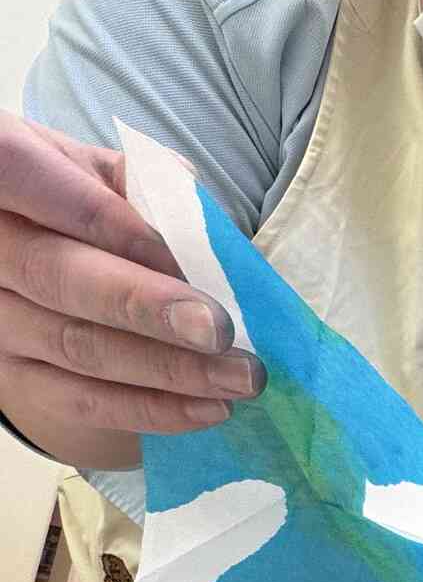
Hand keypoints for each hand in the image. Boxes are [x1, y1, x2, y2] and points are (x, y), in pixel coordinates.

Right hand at [0, 113, 262, 467]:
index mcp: (5, 178)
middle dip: (146, 307)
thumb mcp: (104, 174)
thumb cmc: (86, 203)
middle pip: (60, 279)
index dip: (105, 219)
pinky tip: (211, 407)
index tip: (177, 252)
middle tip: (220, 330)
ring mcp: (1, 320)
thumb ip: (143, 182)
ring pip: (78, 346)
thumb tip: (196, 209)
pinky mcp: (20, 380)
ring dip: (169, 368)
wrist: (48, 260)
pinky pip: (84, 402)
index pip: (31, 183)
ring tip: (240, 376)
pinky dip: (154, 407)